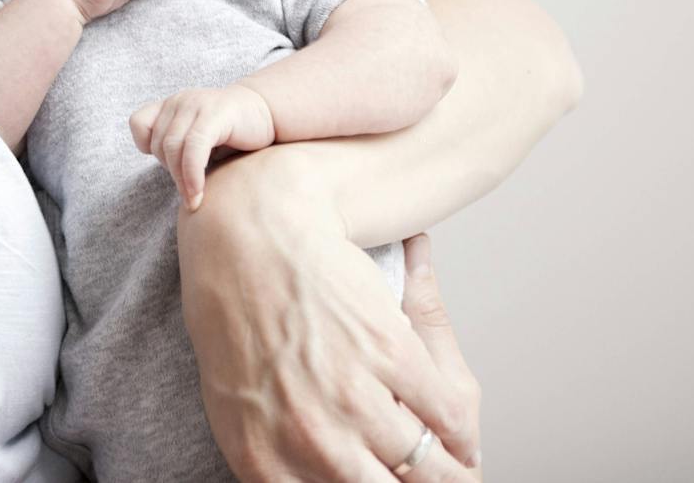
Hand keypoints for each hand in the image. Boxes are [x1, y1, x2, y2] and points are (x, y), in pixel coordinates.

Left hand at [129, 84, 275, 210]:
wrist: (269, 114)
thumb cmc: (233, 134)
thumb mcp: (198, 139)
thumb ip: (179, 151)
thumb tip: (171, 181)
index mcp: (171, 105)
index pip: (139, 123)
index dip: (147, 147)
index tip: (170, 163)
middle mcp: (179, 100)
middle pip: (159, 144)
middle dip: (171, 174)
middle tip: (188, 194)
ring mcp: (196, 104)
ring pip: (173, 148)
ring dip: (181, 181)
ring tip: (193, 200)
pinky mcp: (214, 114)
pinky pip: (193, 148)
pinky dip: (192, 174)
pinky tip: (198, 193)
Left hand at [176, 165, 483, 480]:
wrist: (249, 234)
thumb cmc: (233, 320)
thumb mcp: (233, 402)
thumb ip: (271, 462)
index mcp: (264, 458)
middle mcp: (309, 435)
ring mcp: (351, 394)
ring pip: (424, 465)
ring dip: (448, 474)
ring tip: (456, 475)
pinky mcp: (388, 351)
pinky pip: (445, 414)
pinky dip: (460, 434)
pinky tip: (461, 438)